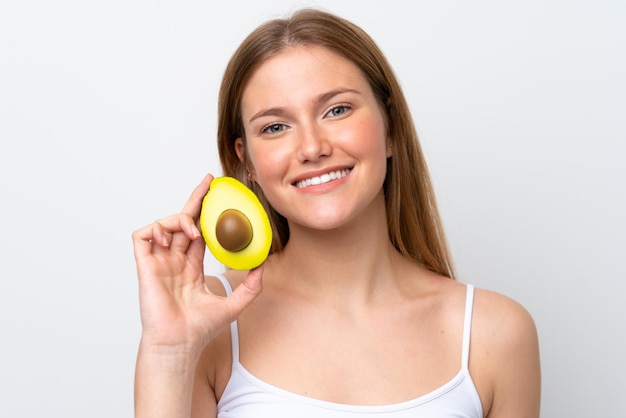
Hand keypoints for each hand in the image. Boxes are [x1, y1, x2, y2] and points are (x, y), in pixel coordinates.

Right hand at [131, 174, 262, 353]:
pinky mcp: (145, 265)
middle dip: (195, 200)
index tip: (219, 195)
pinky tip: (171, 236)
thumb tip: (264, 266)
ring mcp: (159, 262)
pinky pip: (143, 236)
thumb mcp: (234, 304)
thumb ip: (250, 286)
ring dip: (179, 219)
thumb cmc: (200, 329)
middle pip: (184, 221)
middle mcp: (174, 261)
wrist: (180, 343)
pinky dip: (156, 229)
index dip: (207, 213)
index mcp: (191, 267)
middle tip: (210, 182)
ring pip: (164, 225)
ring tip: (194, 228)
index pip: (199, 231)